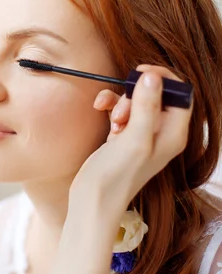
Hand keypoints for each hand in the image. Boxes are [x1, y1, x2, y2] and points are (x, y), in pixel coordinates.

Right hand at [70, 65, 192, 217]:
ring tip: (111, 117)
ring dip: (120, 100)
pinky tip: (100, 110)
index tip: (140, 73)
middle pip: (156, 95)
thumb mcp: (135, 139)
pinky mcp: (123, 136)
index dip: (163, 79)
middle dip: (135, 93)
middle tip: (121, 109)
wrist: (93, 200)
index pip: (180, 94)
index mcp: (174, 133)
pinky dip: (110, 106)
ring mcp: (142, 135)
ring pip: (135, 101)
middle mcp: (162, 133)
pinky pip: (120, 110)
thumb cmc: (117, 175)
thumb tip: (152, 77)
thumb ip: (146, 107)